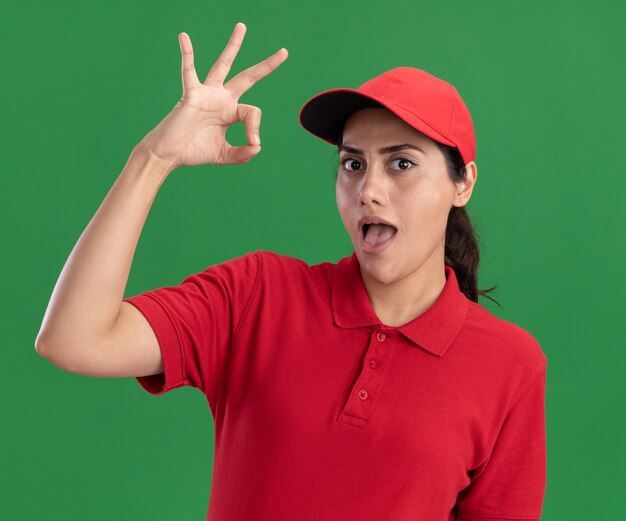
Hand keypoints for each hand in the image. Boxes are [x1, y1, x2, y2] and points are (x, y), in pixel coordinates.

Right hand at [138, 23, 287, 167]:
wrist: (170, 154)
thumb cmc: (194, 152)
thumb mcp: (224, 155)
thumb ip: (242, 154)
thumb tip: (257, 147)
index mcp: (230, 112)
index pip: (252, 112)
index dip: (255, 127)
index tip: (253, 142)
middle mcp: (221, 99)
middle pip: (248, 77)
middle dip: (266, 66)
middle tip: (284, 52)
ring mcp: (207, 94)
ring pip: (223, 65)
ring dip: (234, 46)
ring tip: (242, 27)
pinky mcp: (191, 94)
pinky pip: (188, 71)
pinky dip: (187, 54)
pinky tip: (184, 37)